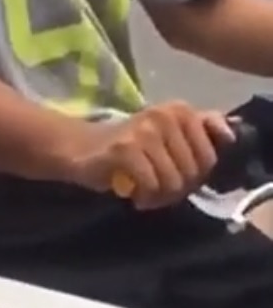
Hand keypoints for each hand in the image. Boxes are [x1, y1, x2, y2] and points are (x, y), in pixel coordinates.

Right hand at [69, 101, 234, 208]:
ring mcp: (144, 132)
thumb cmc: (125, 145)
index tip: (173, 178)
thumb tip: (230, 135)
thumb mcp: (166, 133)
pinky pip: (151, 185)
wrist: (77, 147)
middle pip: (192, 172)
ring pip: (173, 181)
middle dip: (176, 190)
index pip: (209, 158)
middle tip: (156, 191)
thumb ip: (199, 130)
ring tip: (145, 194)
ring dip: (159, 197)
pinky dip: (144, 198)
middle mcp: (163, 116)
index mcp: (179, 110)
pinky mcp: (125, 149)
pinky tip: (133, 195)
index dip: (194, 177)